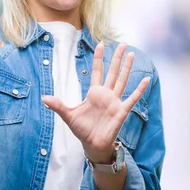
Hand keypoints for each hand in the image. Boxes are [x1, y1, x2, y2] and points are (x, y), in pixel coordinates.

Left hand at [42, 43, 150, 161]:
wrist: (93, 145)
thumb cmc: (82, 130)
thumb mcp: (69, 116)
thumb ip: (58, 105)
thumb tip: (44, 97)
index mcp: (94, 93)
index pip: (97, 71)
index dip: (98, 58)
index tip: (100, 44)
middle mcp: (106, 94)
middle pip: (112, 71)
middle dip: (116, 58)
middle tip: (121, 44)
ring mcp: (115, 101)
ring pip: (122, 80)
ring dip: (127, 68)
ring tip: (131, 54)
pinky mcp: (122, 111)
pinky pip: (133, 98)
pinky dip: (140, 89)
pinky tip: (146, 79)